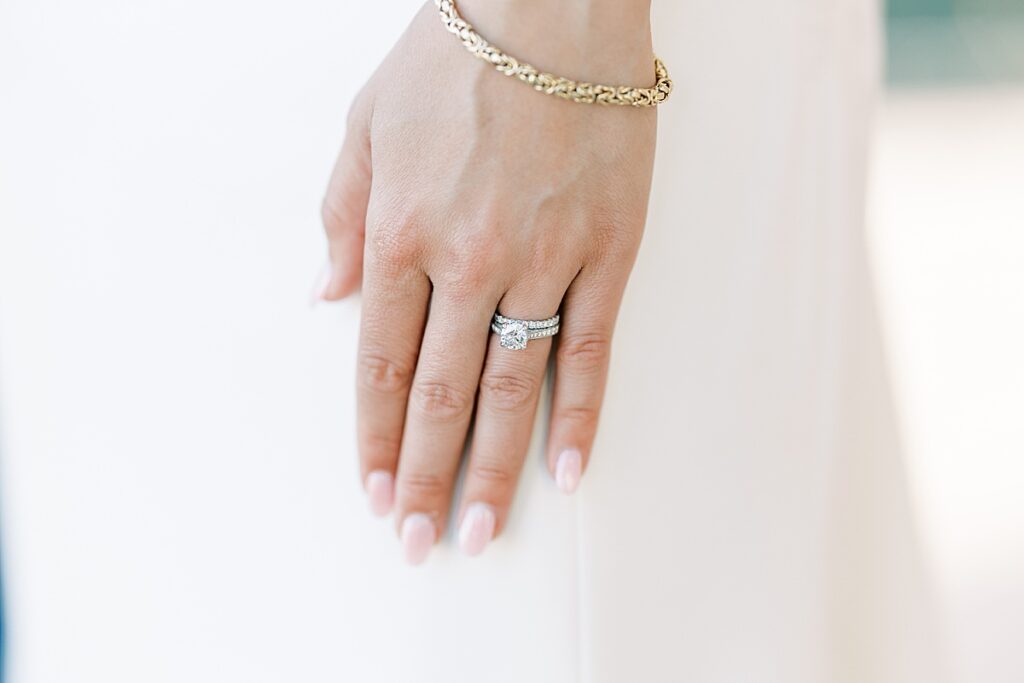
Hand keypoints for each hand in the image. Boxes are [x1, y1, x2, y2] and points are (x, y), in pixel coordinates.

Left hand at [319, 0, 656, 562]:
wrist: (554, 8)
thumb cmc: (455, 59)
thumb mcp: (364, 124)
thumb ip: (340, 216)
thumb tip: (325, 297)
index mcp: (400, 231)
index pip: (382, 364)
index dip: (377, 438)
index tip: (374, 493)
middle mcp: (468, 260)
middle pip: (441, 396)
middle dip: (426, 478)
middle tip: (420, 543)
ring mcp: (544, 261)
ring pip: (512, 390)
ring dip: (493, 470)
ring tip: (480, 532)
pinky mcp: (607, 254)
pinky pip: (592, 352)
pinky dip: (582, 418)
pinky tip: (570, 471)